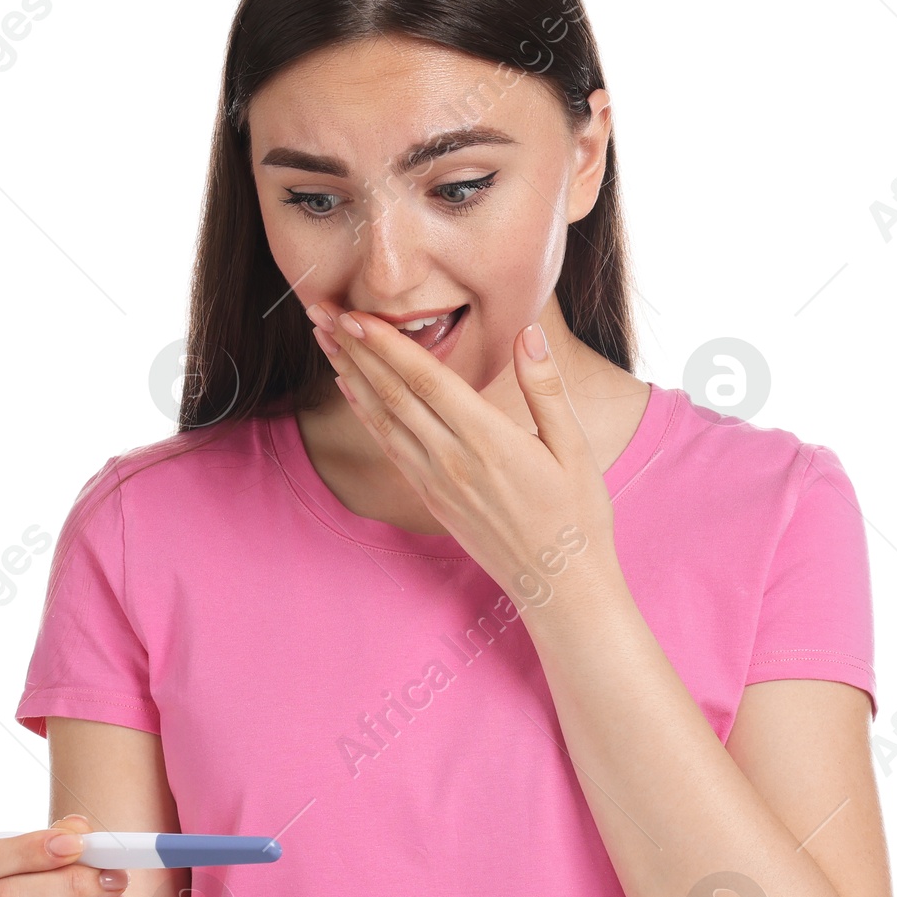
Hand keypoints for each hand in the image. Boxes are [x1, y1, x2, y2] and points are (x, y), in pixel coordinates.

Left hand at [304, 297, 620, 613]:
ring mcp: (437, 482)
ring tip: (323, 340)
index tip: (355, 314)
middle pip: (392, 394)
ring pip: (382, 419)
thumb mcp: (575, 448)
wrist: (559, 585)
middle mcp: (453, 460)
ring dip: (350, 375)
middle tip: (320, 311)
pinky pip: (390, 447)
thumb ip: (546, 388)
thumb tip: (529, 332)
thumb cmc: (577, 516)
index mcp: (489, 441)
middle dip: (353, 350)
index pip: (427, 381)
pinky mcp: (431, 498)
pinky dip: (365, 414)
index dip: (387, 345)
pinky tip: (350, 390)